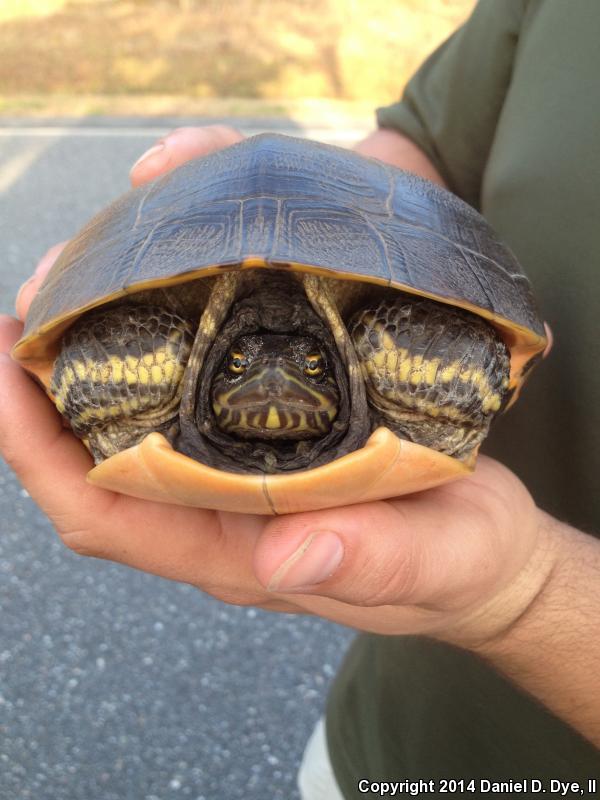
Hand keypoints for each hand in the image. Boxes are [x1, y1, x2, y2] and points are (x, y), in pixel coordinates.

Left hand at [1, 126, 559, 649]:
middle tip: (23, 311)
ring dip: (86, 367)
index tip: (1, 375)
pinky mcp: (269, 445)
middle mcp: (218, 513)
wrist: (486, 552)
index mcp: (235, 552)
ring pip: (129, 428)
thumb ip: (370, 562)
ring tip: (68, 293)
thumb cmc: (458, 564)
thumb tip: (284, 554)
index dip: (35, 453)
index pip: (104, 514)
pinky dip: (153, 355)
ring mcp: (238, 478)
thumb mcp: (433, 563)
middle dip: (38, 396)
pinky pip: (186, 402)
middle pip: (91, 463)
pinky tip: (157, 304)